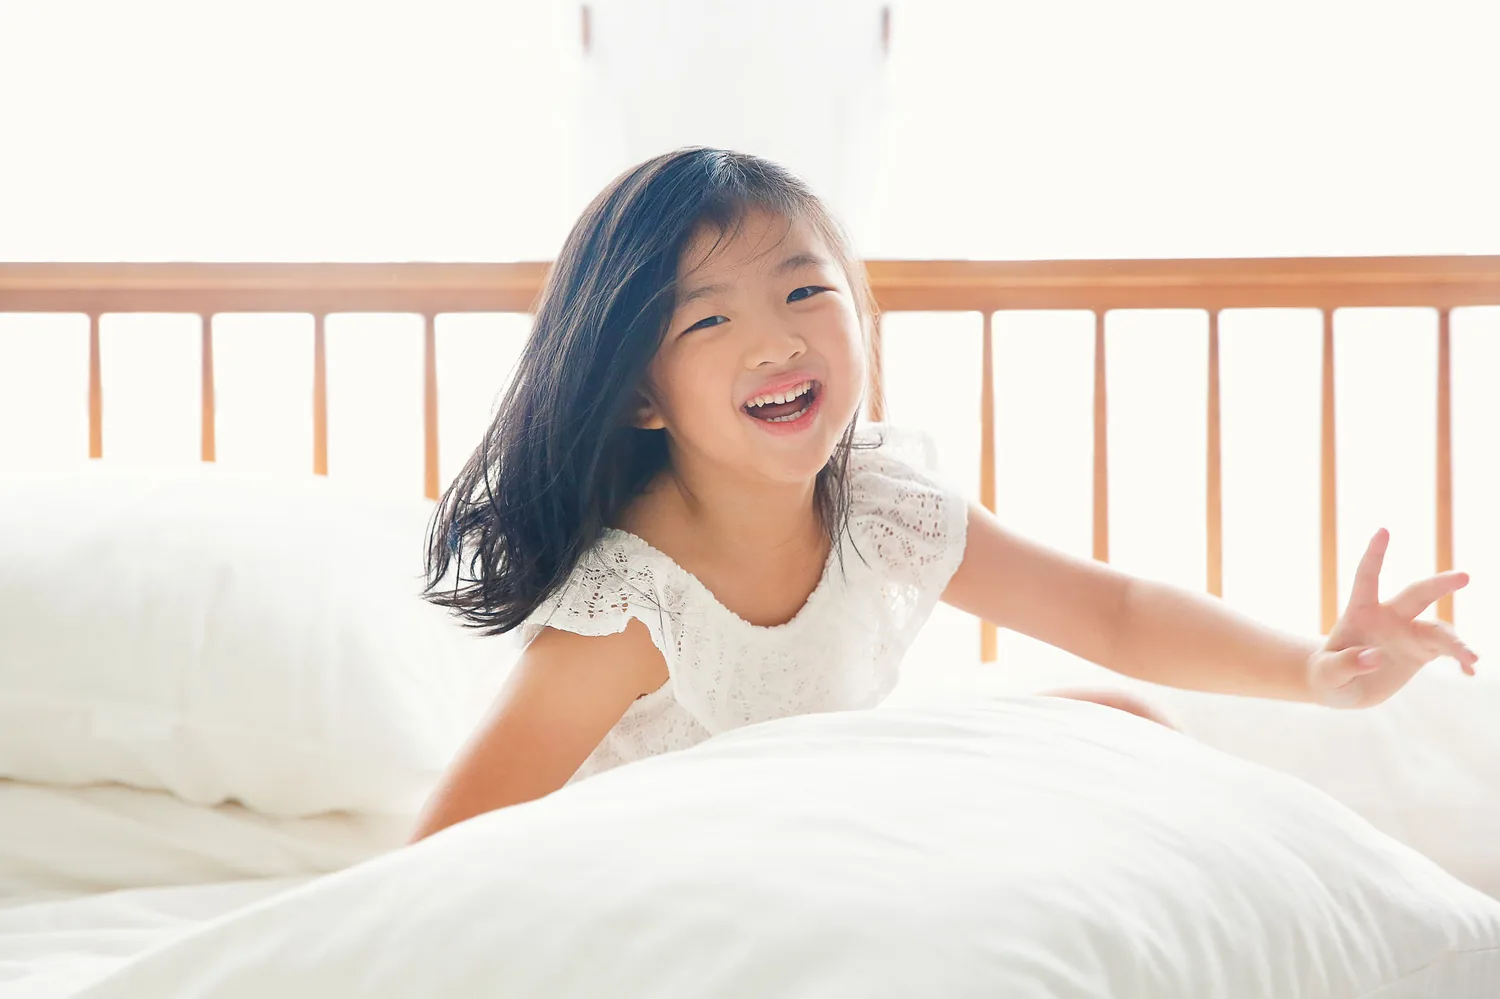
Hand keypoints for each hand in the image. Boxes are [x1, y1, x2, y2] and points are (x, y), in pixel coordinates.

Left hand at [1307, 528, 1479, 708]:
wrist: (1342, 688)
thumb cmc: (1328, 676)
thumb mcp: (1327, 675)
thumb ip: (1345, 664)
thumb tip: (1375, 657)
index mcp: (1360, 613)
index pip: (1367, 578)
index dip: (1374, 555)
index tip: (1382, 531)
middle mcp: (1389, 617)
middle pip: (1416, 595)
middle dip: (1439, 584)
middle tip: (1464, 576)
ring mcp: (1408, 633)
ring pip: (1438, 628)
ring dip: (1455, 642)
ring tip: (1470, 658)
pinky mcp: (1421, 651)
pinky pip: (1447, 650)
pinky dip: (1460, 659)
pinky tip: (1470, 671)